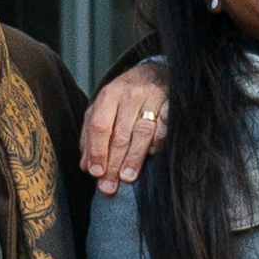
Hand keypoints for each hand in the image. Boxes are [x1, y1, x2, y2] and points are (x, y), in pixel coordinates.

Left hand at [82, 61, 170, 194]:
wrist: (155, 72)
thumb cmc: (125, 96)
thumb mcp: (103, 108)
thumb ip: (91, 134)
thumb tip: (86, 166)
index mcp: (109, 94)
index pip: (99, 126)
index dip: (97, 151)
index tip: (95, 173)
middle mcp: (130, 94)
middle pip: (120, 134)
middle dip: (113, 163)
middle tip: (109, 186)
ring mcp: (153, 98)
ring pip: (142, 133)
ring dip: (134, 158)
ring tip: (127, 177)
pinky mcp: (172, 103)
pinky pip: (165, 128)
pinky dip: (158, 142)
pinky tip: (151, 154)